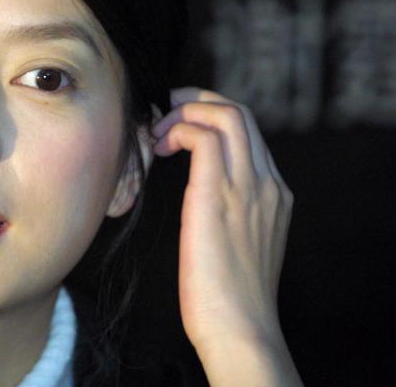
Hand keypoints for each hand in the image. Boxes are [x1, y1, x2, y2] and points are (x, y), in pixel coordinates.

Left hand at [150, 87, 301, 385]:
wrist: (240, 330)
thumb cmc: (229, 296)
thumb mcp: (239, 242)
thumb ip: (230, 211)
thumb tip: (199, 195)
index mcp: (274, 193)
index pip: (247, 130)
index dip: (209, 115)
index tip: (178, 124)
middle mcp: (267, 182)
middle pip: (239, 111)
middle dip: (196, 101)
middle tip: (162, 114)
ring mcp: (247, 186)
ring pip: (226, 114)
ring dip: (184, 112)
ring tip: (157, 134)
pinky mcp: (219, 195)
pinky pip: (203, 137)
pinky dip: (176, 131)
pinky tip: (158, 150)